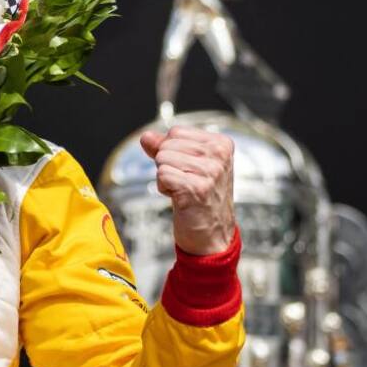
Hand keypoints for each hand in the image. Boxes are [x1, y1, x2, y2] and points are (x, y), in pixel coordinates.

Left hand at [139, 126, 235, 255]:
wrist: (211, 234)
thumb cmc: (200, 198)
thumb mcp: (187, 166)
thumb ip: (165, 147)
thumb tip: (145, 136)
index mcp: (221, 144)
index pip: (176, 132)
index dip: (172, 152)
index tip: (188, 170)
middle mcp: (219, 155)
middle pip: (167, 144)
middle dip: (167, 165)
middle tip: (185, 183)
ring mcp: (210, 171)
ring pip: (162, 159)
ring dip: (166, 177)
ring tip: (184, 190)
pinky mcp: (197, 187)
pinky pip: (162, 175)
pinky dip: (164, 188)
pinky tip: (181, 198)